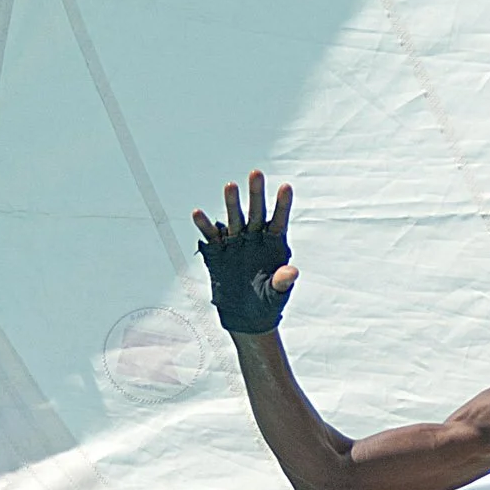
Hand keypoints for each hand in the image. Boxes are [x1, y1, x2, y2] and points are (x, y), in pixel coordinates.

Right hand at [192, 172, 298, 336]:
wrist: (245, 316)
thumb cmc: (267, 303)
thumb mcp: (277, 294)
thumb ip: (283, 282)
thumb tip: (292, 271)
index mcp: (274, 244)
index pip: (279, 220)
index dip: (282, 204)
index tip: (286, 187)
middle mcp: (255, 238)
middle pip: (256, 212)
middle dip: (256, 194)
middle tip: (256, 173)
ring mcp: (236, 243)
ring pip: (234, 218)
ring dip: (231, 202)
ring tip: (231, 185)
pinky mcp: (218, 252)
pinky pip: (211, 235)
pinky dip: (204, 225)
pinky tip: (197, 213)